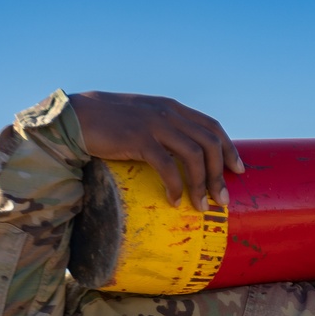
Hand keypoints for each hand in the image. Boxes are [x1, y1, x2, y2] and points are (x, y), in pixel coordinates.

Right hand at [68, 91, 244, 209]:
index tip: (238, 170)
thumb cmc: (109, 124)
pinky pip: (166, 166)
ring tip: (201, 207)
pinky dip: (175, 186)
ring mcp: (154, 124)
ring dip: (201, 184)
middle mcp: (168, 113)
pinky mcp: (138, 139)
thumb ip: (164, 130)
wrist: (75, 117)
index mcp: (173, 108)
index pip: (212, 126)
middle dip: (220, 174)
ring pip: (194, 155)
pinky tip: (174, 201)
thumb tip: (183, 157)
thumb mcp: (144, 119)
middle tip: (222, 200)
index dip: (229, 149)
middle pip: (209, 143)